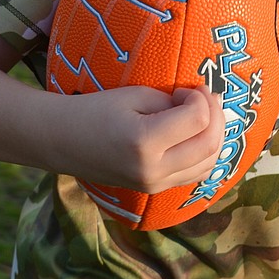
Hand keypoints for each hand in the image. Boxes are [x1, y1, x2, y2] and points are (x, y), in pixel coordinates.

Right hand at [47, 86, 224, 194]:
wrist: (62, 142)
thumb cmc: (94, 110)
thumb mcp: (133, 96)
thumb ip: (171, 102)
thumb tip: (202, 106)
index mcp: (144, 142)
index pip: (197, 119)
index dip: (201, 98)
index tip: (189, 88)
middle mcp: (153, 170)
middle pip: (209, 145)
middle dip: (216, 116)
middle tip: (206, 97)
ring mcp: (154, 185)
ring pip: (208, 164)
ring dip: (216, 136)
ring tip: (206, 114)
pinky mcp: (154, 190)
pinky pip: (194, 175)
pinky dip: (205, 154)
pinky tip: (198, 135)